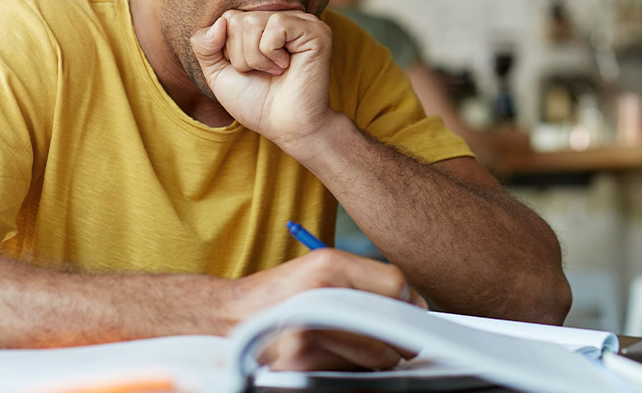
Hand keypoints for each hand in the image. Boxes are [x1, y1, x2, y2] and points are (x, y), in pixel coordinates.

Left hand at [190, 10, 336, 144]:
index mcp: (263, 24)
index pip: (227, 19)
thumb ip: (204, 45)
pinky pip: (275, 26)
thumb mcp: (218, 73)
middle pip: (236, 20)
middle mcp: (282, 18)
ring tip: (275, 72)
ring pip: (252, 22)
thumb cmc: (256, 102)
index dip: (228, 52)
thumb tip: (220, 22)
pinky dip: (272, 53)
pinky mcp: (315, 30)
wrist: (285, 126)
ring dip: (256, 58)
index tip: (249, 71)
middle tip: (265, 74)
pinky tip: (287, 67)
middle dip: (241, 56)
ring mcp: (301, 22)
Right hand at [229, 249, 426, 371]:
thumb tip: (415, 303)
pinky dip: (355, 371)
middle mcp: (320, 297)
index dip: (406, 300)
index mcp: (328, 265)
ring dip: (378, 356)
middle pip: (392, 325)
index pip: (396, 285)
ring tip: (354, 344)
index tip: (403, 309)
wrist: (227, 319)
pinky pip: (354, 375)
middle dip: (398, 334)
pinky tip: (336, 358)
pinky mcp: (302, 366)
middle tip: (389, 334)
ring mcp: (310, 335)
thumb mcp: (321, 268)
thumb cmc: (281, 294)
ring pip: (379, 356)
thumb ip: (368, 279)